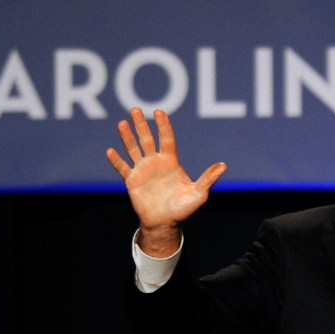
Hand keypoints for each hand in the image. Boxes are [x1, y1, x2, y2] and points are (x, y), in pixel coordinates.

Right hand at [106, 108, 226, 256]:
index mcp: (170, 161)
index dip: (163, 126)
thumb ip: (208, 178)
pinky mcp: (132, 181)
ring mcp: (142, 170)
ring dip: (127, 137)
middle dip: (141, 125)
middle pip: (147, 139)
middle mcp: (155, 162)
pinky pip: (123, 168)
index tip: (159, 112)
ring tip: (122, 123)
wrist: (165, 223)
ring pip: (133, 149)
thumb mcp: (198, 193)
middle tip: (135, 110)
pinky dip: (117, 161)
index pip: (166, 139)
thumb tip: (223, 166)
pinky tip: (110, 151)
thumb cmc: (183, 208)